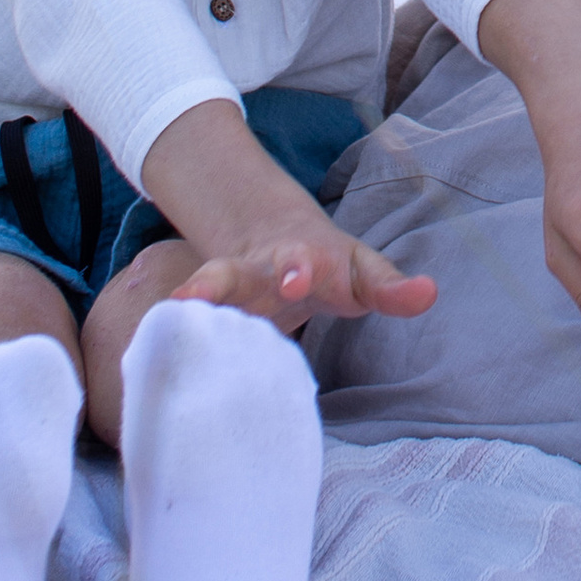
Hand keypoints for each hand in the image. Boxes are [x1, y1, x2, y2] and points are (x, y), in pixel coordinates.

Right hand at [177, 221, 435, 331]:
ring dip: (204, 290)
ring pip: (215, 281)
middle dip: (259, 275)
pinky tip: (151, 342)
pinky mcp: (209, 307)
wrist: (267, 238)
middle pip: (261, 268)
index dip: (306, 272)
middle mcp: (267, 269)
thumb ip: (391, 288)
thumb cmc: (328, 267)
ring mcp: (234, 285)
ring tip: (181, 304)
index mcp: (310, 261)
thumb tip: (429, 294)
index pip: (315, 266)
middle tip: (271, 284)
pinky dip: (171, 326)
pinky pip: (186, 316)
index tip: (300, 280)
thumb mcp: (362, 273)